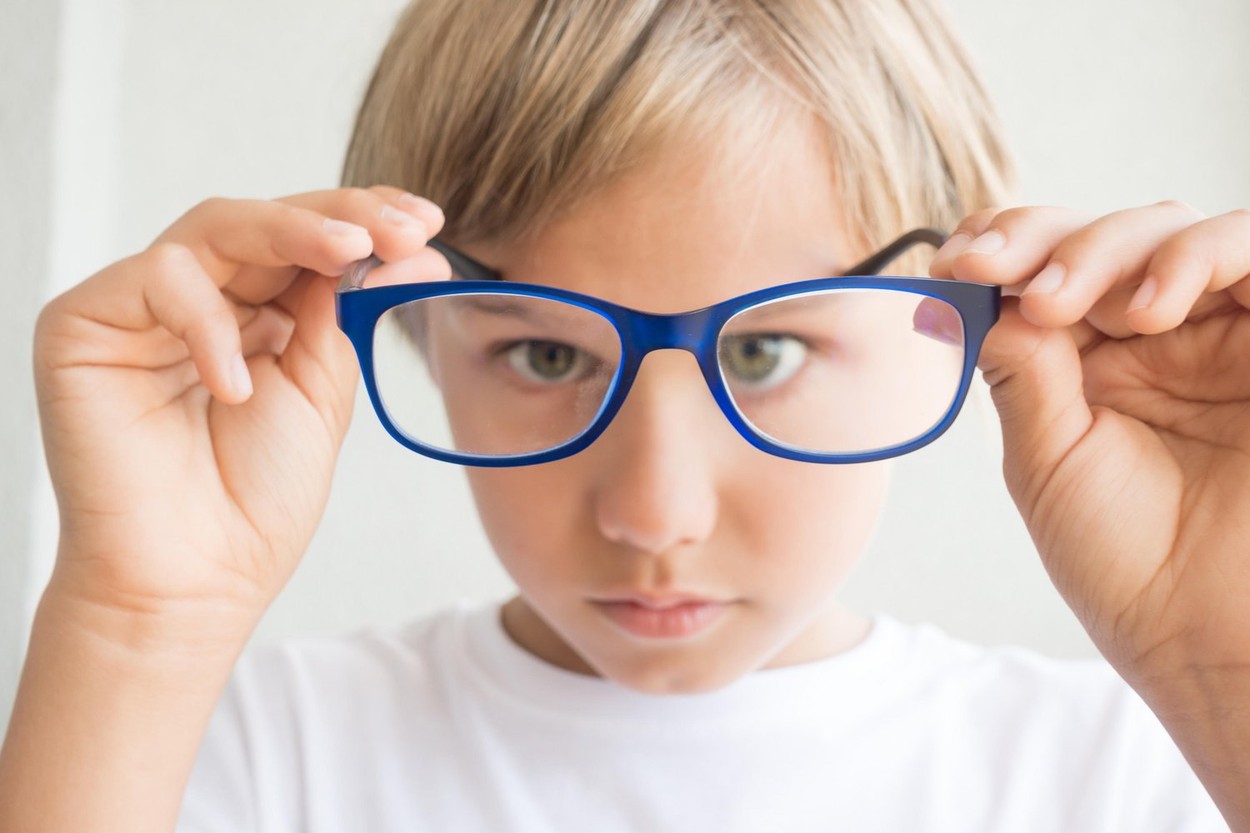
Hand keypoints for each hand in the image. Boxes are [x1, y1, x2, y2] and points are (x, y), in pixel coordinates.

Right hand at [34, 186, 449, 630]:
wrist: (195, 582)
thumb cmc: (254, 501)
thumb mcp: (320, 391)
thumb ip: (339, 315)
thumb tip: (390, 250)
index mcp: (252, 315)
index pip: (306, 243)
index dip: (366, 223)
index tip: (429, 226)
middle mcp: (197, 302)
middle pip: (267, 221)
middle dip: (344, 216)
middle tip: (403, 228)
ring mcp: (139, 310)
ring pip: (215, 227)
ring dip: (293, 231)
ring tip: (349, 254)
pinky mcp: (83, 325)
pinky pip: (157, 280)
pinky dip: (208, 322)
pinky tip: (238, 385)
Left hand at [930, 201, 1249, 684]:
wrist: (1208, 636)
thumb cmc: (1127, 563)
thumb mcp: (1047, 458)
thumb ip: (1023, 370)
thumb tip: (985, 294)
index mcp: (1089, 363)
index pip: (1046, 269)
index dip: (1001, 248)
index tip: (953, 261)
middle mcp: (1156, 338)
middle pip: (1102, 236)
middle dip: (1042, 241)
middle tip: (994, 271)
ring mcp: (1221, 332)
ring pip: (1169, 230)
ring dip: (1105, 249)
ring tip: (1060, 302)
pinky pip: (1249, 254)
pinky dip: (1195, 257)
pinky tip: (1147, 308)